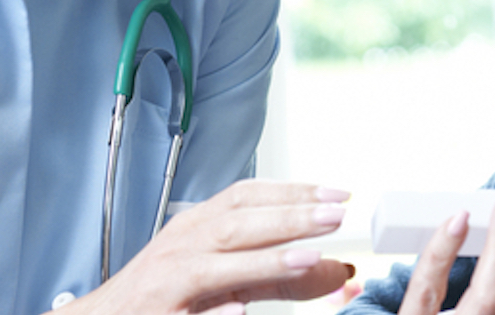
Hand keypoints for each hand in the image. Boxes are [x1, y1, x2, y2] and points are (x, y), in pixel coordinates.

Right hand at [52, 180, 352, 314]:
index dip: (292, 192)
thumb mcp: (225, 279)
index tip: (336, 195)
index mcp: (198, 227)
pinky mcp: (157, 314)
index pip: (247, 197)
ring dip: (262, 260)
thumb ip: (277, 274)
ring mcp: (166, 281)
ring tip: (306, 258)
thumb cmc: (163, 297)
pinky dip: (214, 311)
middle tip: (335, 217)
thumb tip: (335, 268)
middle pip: (237, 223)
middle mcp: (182, 246)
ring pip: (215, 263)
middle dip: (287, 217)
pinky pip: (188, 311)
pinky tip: (238, 312)